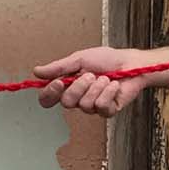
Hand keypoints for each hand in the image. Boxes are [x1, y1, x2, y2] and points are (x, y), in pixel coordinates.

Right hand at [32, 45, 150, 115]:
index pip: (48, 98)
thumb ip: (58, 67)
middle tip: (91, 75)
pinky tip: (114, 85)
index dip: (50, 94)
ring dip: (96, 88)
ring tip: (106, 78)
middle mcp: (78, 97)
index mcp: (68, 85)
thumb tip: (37, 71)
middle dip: (79, 87)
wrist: (131, 64)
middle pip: (66, 102)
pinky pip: (101, 107)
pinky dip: (108, 93)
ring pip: (84, 105)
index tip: (58, 82)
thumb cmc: (107, 60)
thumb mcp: (79, 59)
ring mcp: (92, 106)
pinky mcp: (107, 110)